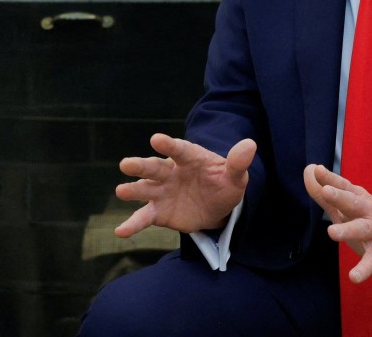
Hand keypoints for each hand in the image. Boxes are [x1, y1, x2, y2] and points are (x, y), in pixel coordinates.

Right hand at [114, 133, 255, 236]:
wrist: (216, 207)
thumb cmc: (223, 184)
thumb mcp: (235, 176)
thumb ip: (238, 163)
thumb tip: (250, 145)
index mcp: (189, 158)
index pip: (179, 150)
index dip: (168, 145)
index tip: (156, 139)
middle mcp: (170, 172)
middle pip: (154, 167)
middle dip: (140, 166)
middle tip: (125, 164)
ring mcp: (161, 191)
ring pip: (145, 189)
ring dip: (133, 190)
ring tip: (121, 191)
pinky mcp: (158, 211)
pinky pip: (144, 217)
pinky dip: (132, 224)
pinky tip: (120, 231)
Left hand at [303, 164, 371, 282]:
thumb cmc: (367, 223)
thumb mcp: (346, 209)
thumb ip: (324, 193)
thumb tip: (308, 170)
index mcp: (359, 199)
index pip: (343, 186)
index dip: (330, 178)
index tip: (316, 169)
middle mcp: (369, 212)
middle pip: (354, 202)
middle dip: (340, 196)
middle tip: (326, 191)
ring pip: (362, 229)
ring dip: (348, 230)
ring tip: (332, 233)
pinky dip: (364, 269)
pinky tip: (353, 277)